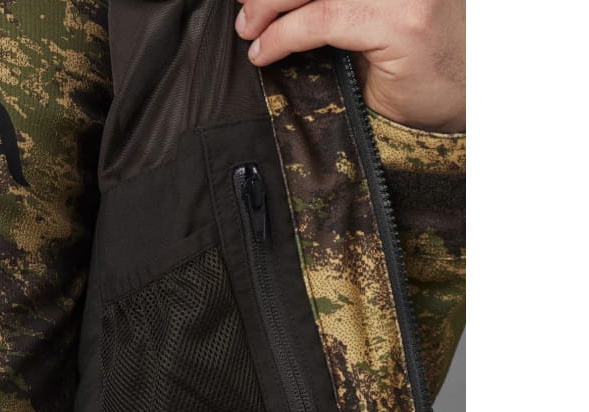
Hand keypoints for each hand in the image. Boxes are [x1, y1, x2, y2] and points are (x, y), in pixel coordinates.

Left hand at [234, 0, 464, 132]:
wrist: (469, 98)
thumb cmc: (421, 62)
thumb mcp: (375, 19)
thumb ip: (336, 5)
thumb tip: (278, 4)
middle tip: (246, 14)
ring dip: (269, 7)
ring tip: (249, 31)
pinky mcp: (403, 20)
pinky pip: (322, 20)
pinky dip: (284, 35)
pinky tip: (265, 50)